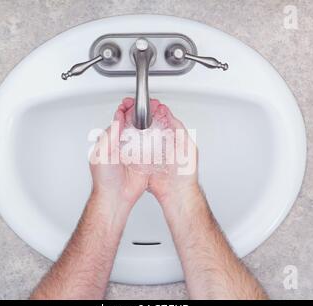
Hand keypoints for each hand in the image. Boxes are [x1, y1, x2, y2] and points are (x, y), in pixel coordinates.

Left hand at [89, 98, 147, 212]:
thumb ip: (110, 135)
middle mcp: (124, 145)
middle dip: (142, 114)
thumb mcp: (102, 153)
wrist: (114, 197)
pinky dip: (157, 140)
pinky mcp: (144, 162)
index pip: (121, 120)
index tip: (132, 102)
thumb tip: (118, 118)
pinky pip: (152, 148)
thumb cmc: (104, 179)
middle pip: (135, 124)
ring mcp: (135, 153)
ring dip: (151, 124)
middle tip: (149, 105)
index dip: (127, 110)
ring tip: (157, 114)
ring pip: (144, 134)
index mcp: (113, 140)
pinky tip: (161, 132)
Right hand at [115, 97, 199, 212]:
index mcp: (172, 138)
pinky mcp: (143, 163)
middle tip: (132, 110)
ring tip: (126, 120)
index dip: (153, 112)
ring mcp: (151, 154)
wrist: (177, 193)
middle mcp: (161, 145)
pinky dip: (129, 145)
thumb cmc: (185, 173)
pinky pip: (134, 152)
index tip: (146, 105)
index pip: (161, 120)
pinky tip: (125, 138)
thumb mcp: (187, 145)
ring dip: (133, 130)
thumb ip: (178, 128)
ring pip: (139, 138)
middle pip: (147, 127)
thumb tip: (168, 113)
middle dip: (140, 119)